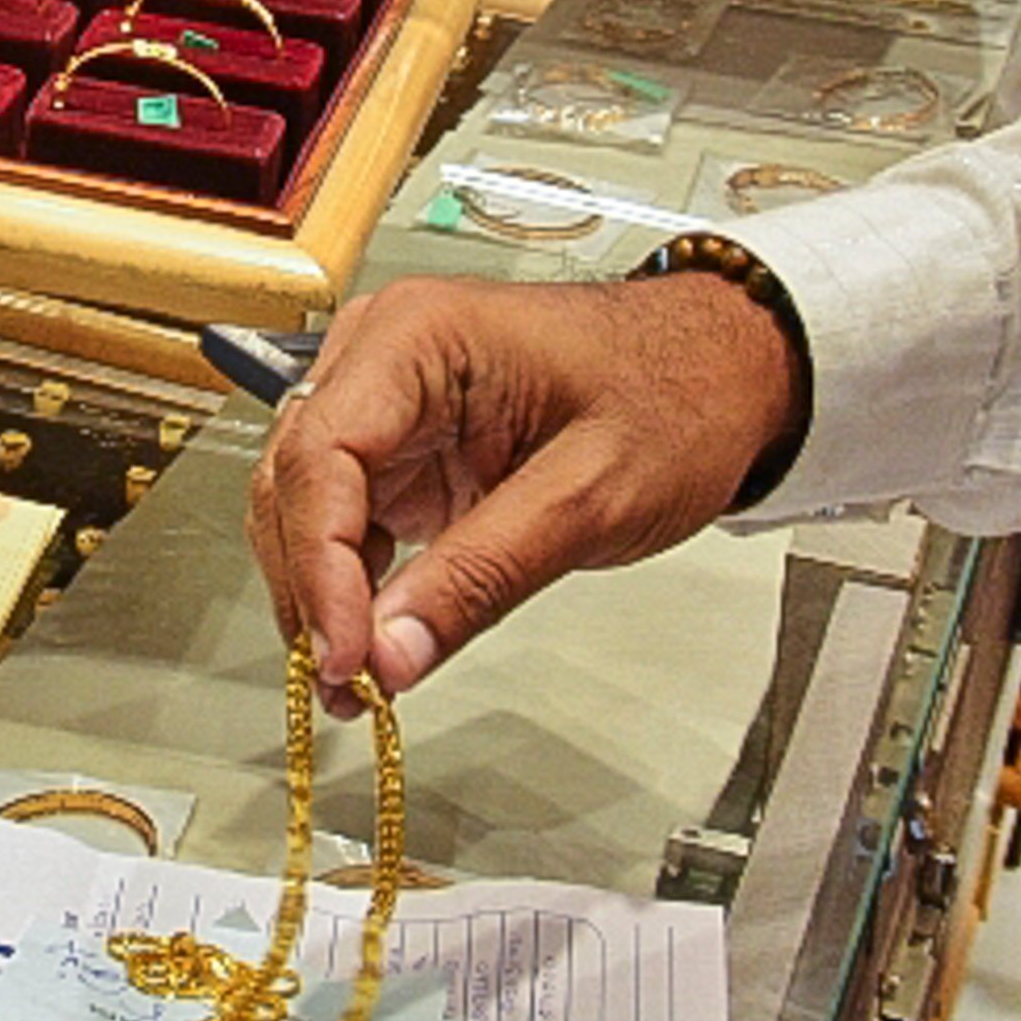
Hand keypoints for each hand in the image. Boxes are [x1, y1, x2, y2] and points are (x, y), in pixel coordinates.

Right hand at [249, 273, 802, 708]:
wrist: (723, 372)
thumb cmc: (674, 396)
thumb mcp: (589, 495)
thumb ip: (482, 576)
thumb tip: (393, 653)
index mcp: (419, 335)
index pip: (323, 453)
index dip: (319, 564)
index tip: (345, 653)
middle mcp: (385, 355)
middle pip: (297, 477)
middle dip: (311, 589)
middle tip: (344, 685)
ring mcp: (391, 399)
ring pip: (306, 501)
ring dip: (320, 593)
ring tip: (354, 681)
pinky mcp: (406, 443)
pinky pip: (348, 514)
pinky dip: (351, 582)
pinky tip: (372, 642)